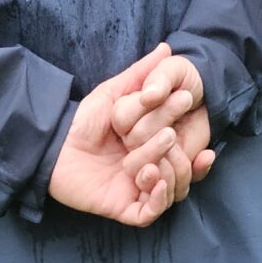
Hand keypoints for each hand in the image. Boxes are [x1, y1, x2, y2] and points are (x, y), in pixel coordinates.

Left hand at [46, 46, 209, 227]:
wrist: (56, 144)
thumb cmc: (83, 119)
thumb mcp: (116, 93)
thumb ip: (141, 74)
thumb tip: (165, 49)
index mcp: (151, 150)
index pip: (185, 157)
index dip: (199, 154)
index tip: (205, 141)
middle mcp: (148, 171)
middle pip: (182, 176)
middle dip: (180, 159)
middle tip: (166, 137)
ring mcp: (136, 191)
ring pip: (170, 193)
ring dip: (170, 175)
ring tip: (152, 160)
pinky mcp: (122, 207)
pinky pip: (150, 213)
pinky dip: (158, 199)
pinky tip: (151, 177)